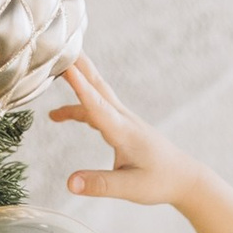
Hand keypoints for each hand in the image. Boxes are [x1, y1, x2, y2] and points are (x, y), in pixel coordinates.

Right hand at [50, 53, 206, 213]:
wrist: (184, 178)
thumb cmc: (160, 182)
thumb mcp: (130, 188)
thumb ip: (100, 185)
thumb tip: (70, 184)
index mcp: (124, 131)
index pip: (97, 105)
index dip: (80, 87)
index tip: (65, 67)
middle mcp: (123, 119)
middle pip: (97, 84)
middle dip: (77, 64)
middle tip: (58, 43)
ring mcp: (123, 119)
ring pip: (96, 92)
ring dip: (75, 80)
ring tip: (48, 73)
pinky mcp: (122, 124)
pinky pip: (96, 108)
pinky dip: (78, 105)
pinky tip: (59, 115)